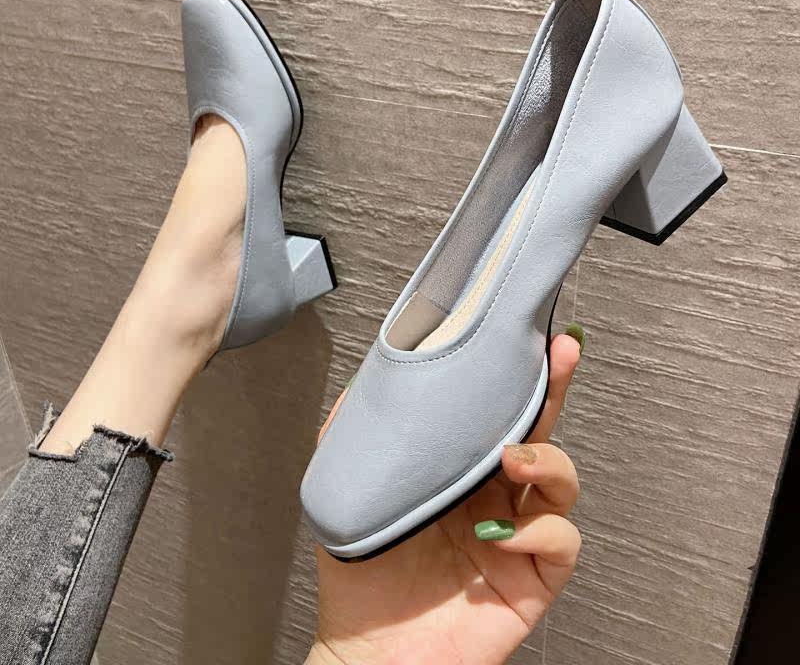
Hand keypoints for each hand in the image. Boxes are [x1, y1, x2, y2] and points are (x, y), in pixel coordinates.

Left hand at [307, 330, 583, 664]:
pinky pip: (559, 541)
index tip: (529, 334)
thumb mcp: (346, 488)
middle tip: (558, 355)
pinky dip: (537, 531)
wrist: (368, 652)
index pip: (494, 411)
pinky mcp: (531, 578)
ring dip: (547, 459)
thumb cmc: (360, 572)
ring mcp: (516, 535)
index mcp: (456, 469)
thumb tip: (365, 377)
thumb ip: (354, 433)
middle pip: (540, 430)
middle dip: (555, 389)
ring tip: (512, 458)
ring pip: (562, 480)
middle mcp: (493, 495)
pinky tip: (497, 534)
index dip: (515, 373)